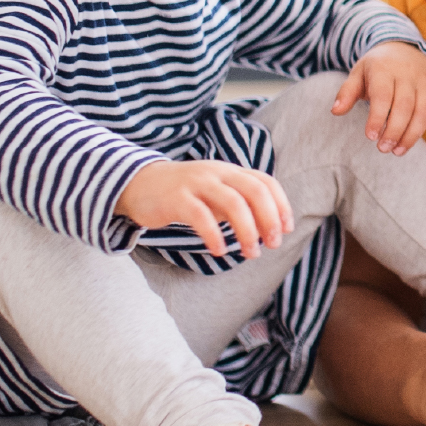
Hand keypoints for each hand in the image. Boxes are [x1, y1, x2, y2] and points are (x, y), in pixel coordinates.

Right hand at [116, 160, 291, 258]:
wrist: (139, 185)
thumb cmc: (184, 195)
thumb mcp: (216, 195)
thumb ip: (240, 205)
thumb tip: (269, 228)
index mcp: (230, 171)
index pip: (265, 182)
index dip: (281, 205)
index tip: (286, 230)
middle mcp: (217, 173)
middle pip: (254, 190)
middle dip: (269, 219)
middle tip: (272, 245)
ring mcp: (196, 183)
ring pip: (233, 203)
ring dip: (247, 231)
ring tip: (251, 253)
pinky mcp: (176, 198)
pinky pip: (201, 216)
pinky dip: (214, 235)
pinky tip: (219, 251)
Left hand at [331, 41, 425, 153]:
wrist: (403, 46)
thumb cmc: (377, 67)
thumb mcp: (359, 73)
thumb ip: (347, 92)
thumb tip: (335, 111)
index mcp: (385, 69)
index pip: (383, 95)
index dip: (377, 117)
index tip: (370, 136)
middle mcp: (408, 75)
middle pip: (404, 106)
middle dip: (394, 130)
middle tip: (383, 148)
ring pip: (424, 111)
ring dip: (412, 135)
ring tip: (398, 151)